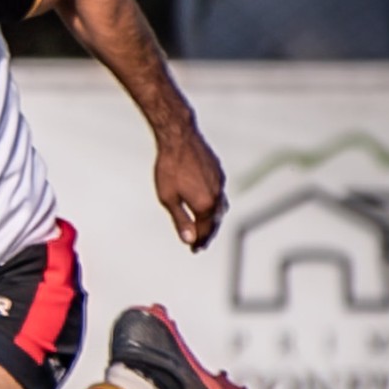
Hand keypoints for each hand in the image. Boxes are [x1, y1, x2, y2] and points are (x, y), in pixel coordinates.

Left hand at [155, 125, 226, 249]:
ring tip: (205, 228)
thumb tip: (189, 239)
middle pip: (215, 221)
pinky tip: (207, 203)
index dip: (198, 242)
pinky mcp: (219, 172)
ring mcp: (220, 182)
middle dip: (207, 234)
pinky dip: (214, 204)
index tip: (194, 250)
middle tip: (201, 244)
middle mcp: (217, 195)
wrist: (178, 138)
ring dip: (213, 219)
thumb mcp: (168, 198)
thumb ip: (181, 220)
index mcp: (205, 205)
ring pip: (220, 207)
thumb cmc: (169, 168)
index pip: (204, 230)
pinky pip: (219, 193)